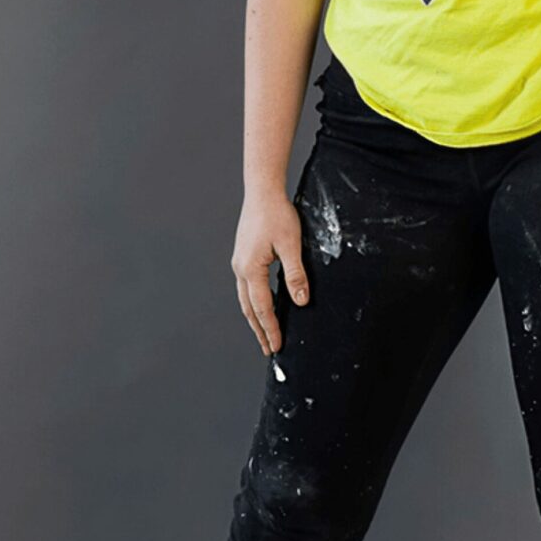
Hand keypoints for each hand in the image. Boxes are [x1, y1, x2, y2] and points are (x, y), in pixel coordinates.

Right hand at [231, 192, 309, 356]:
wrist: (262, 192)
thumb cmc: (277, 214)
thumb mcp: (291, 245)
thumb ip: (296, 275)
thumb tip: (301, 301)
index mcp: (250, 269)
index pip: (262, 308)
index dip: (270, 329)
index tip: (277, 346)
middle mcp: (240, 268)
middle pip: (249, 308)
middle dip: (259, 330)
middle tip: (268, 349)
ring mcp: (239, 263)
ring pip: (245, 299)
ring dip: (255, 318)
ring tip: (264, 333)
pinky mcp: (243, 256)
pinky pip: (247, 287)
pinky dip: (253, 302)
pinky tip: (261, 305)